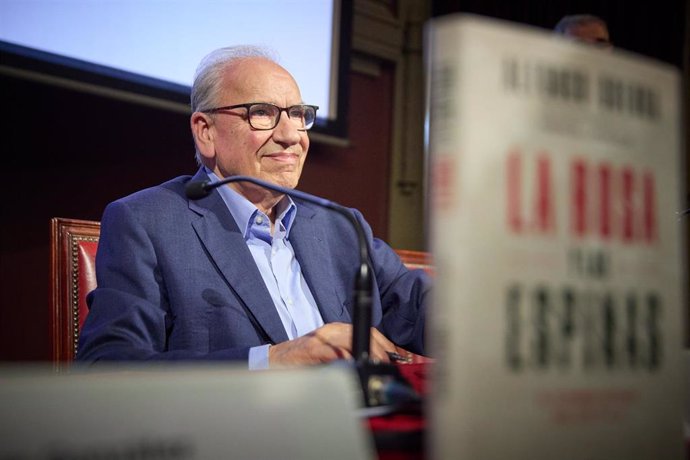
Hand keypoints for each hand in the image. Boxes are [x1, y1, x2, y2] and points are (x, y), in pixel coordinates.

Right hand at [268, 322, 396, 366]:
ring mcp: (321, 338)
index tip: (400, 358)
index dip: (387, 346)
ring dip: (367, 354)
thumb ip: (351, 355)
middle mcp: (332, 330)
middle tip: (389, 366)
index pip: (370, 331)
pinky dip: (345, 359)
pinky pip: (333, 352)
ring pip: (352, 340)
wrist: (276, 360)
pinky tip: (353, 367)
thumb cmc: (305, 360)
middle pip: (365, 333)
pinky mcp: (311, 349)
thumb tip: (378, 365)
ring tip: (375, 366)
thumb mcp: (332, 354)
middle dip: (381, 351)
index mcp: (339, 330)